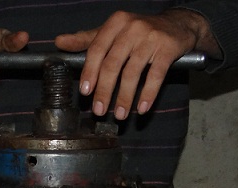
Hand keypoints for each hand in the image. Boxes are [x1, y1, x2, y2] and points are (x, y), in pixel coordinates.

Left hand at [55, 10, 219, 118]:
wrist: (178, 25)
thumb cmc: (139, 32)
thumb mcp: (113, 31)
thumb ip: (87, 39)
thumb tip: (59, 42)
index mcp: (115, 23)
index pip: (97, 50)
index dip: (89, 72)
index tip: (85, 92)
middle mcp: (132, 27)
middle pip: (113, 64)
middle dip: (104, 91)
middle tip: (99, 110)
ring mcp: (151, 38)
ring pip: (132, 73)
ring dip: (124, 97)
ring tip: (119, 115)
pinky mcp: (168, 49)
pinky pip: (156, 76)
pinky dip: (148, 94)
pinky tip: (142, 108)